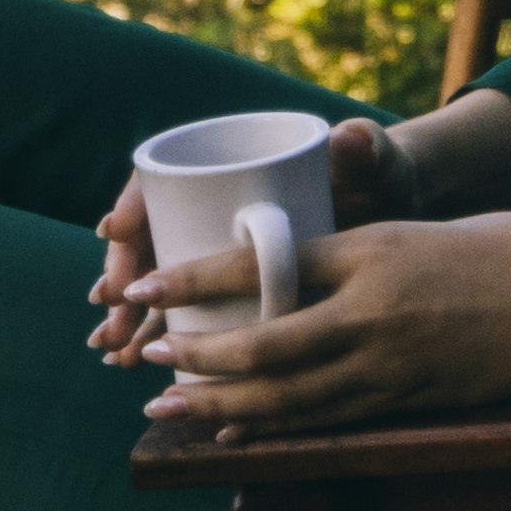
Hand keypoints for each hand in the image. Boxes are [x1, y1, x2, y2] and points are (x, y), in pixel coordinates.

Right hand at [84, 112, 403, 365]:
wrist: (398, 220)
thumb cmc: (380, 183)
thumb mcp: (374, 167)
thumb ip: (366, 151)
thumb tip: (351, 139)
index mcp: (233, 168)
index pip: (164, 179)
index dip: (134, 205)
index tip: (116, 232)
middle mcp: (216, 209)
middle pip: (153, 241)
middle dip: (126, 279)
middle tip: (113, 310)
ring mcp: (221, 253)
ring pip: (164, 288)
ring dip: (135, 320)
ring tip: (119, 353)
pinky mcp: (236, 294)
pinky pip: (188, 319)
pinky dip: (166, 343)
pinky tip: (145, 370)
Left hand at [118, 205, 510, 438]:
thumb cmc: (501, 249)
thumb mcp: (412, 230)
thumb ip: (347, 255)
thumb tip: (279, 269)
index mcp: (368, 253)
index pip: (260, 266)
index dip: (194, 280)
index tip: (146, 284)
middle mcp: (371, 314)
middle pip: (263, 349)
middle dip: (198, 358)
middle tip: (150, 356)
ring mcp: (391, 365)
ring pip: (289, 399)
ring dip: (223, 407)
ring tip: (172, 408)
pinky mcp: (410, 401)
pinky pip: (328, 421)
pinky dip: (275, 430)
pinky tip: (238, 434)